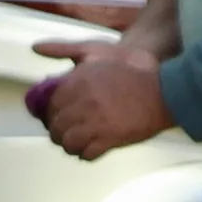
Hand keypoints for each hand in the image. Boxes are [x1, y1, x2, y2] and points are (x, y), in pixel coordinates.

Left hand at [32, 29, 173, 159]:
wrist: (166, 90)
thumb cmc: (132, 67)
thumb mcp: (95, 50)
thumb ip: (63, 49)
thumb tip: (34, 47)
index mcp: (77, 81)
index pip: (49, 104)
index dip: (51, 112)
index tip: (58, 114)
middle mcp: (82, 103)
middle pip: (56, 125)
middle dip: (58, 130)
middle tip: (66, 131)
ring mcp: (95, 123)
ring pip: (67, 142)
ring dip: (70, 144)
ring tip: (77, 141)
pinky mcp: (110, 140)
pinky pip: (86, 154)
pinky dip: (85, 154)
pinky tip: (91, 148)